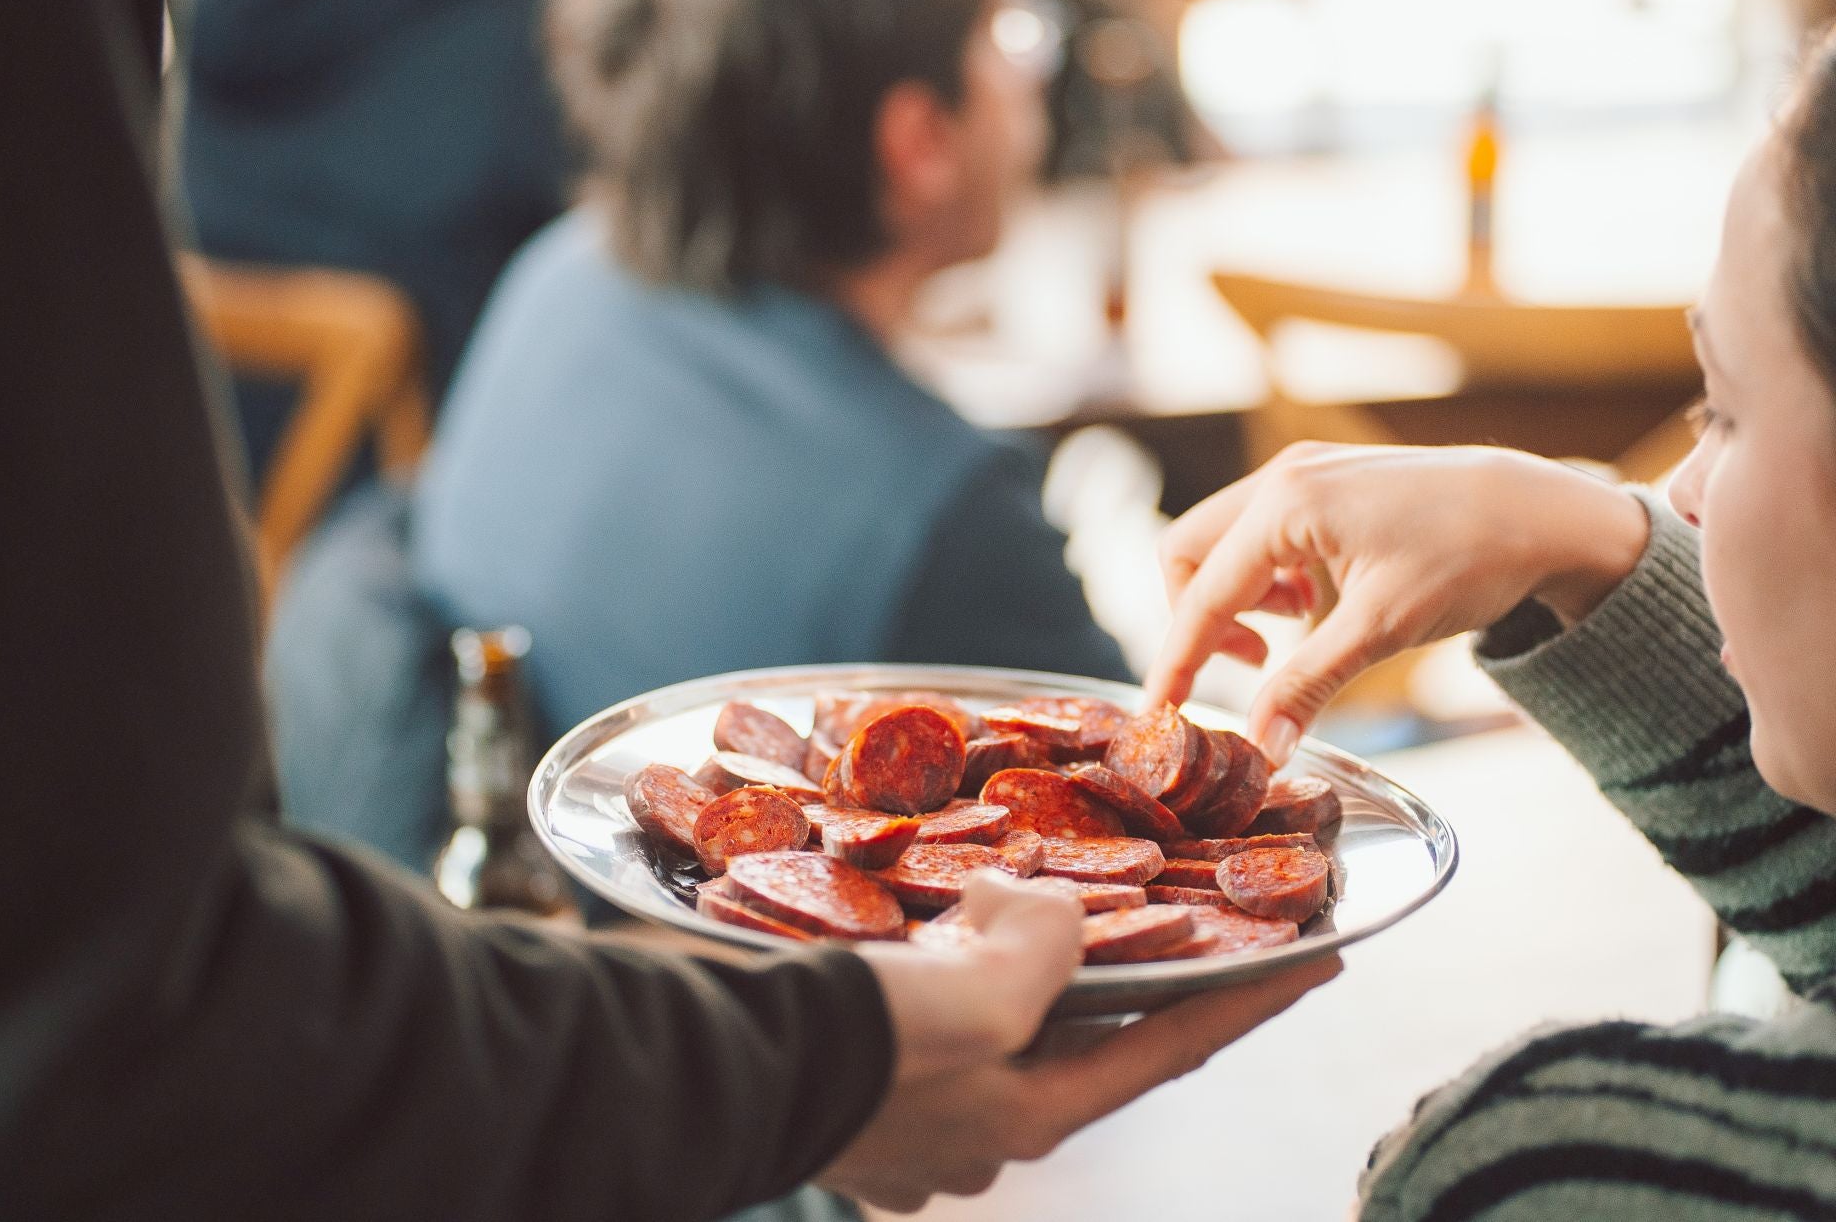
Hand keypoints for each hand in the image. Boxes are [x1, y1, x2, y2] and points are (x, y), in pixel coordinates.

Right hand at [822, 872, 1339, 1211]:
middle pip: (1081, 1035)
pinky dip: (942, 979)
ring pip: (997, 1028)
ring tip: (1003, 912)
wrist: (714, 1071)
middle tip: (1134, 905)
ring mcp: (919, 1129)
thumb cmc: (853, 1042)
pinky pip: (927, 1028)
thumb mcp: (975, 996)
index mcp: (1033, 1113)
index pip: (1171, 1044)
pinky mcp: (861, 1103)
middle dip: (1110, 971)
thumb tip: (1048, 911)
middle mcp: (986, 1132)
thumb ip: (1045, 949)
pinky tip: (917, 941)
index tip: (1322, 957)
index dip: (1252, 997)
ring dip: (1013, 973)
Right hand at [1143, 443, 1648, 764]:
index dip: (1177, 659)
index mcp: (1286, 503)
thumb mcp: (1382, 629)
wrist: (1544, 511)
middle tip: (1250, 664)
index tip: (1160, 711)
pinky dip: (1266, 575)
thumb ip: (1308, 684)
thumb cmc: (1470, 558)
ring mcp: (1303, 470)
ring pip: (1222, 541)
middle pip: (1190, 554)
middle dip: (1201, 617)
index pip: (1202, 592)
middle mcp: (1283, 475)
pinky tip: (1311, 602)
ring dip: (1235, 596)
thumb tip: (1262, 746)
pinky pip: (1259, 531)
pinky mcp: (1325, 479)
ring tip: (1288, 633)